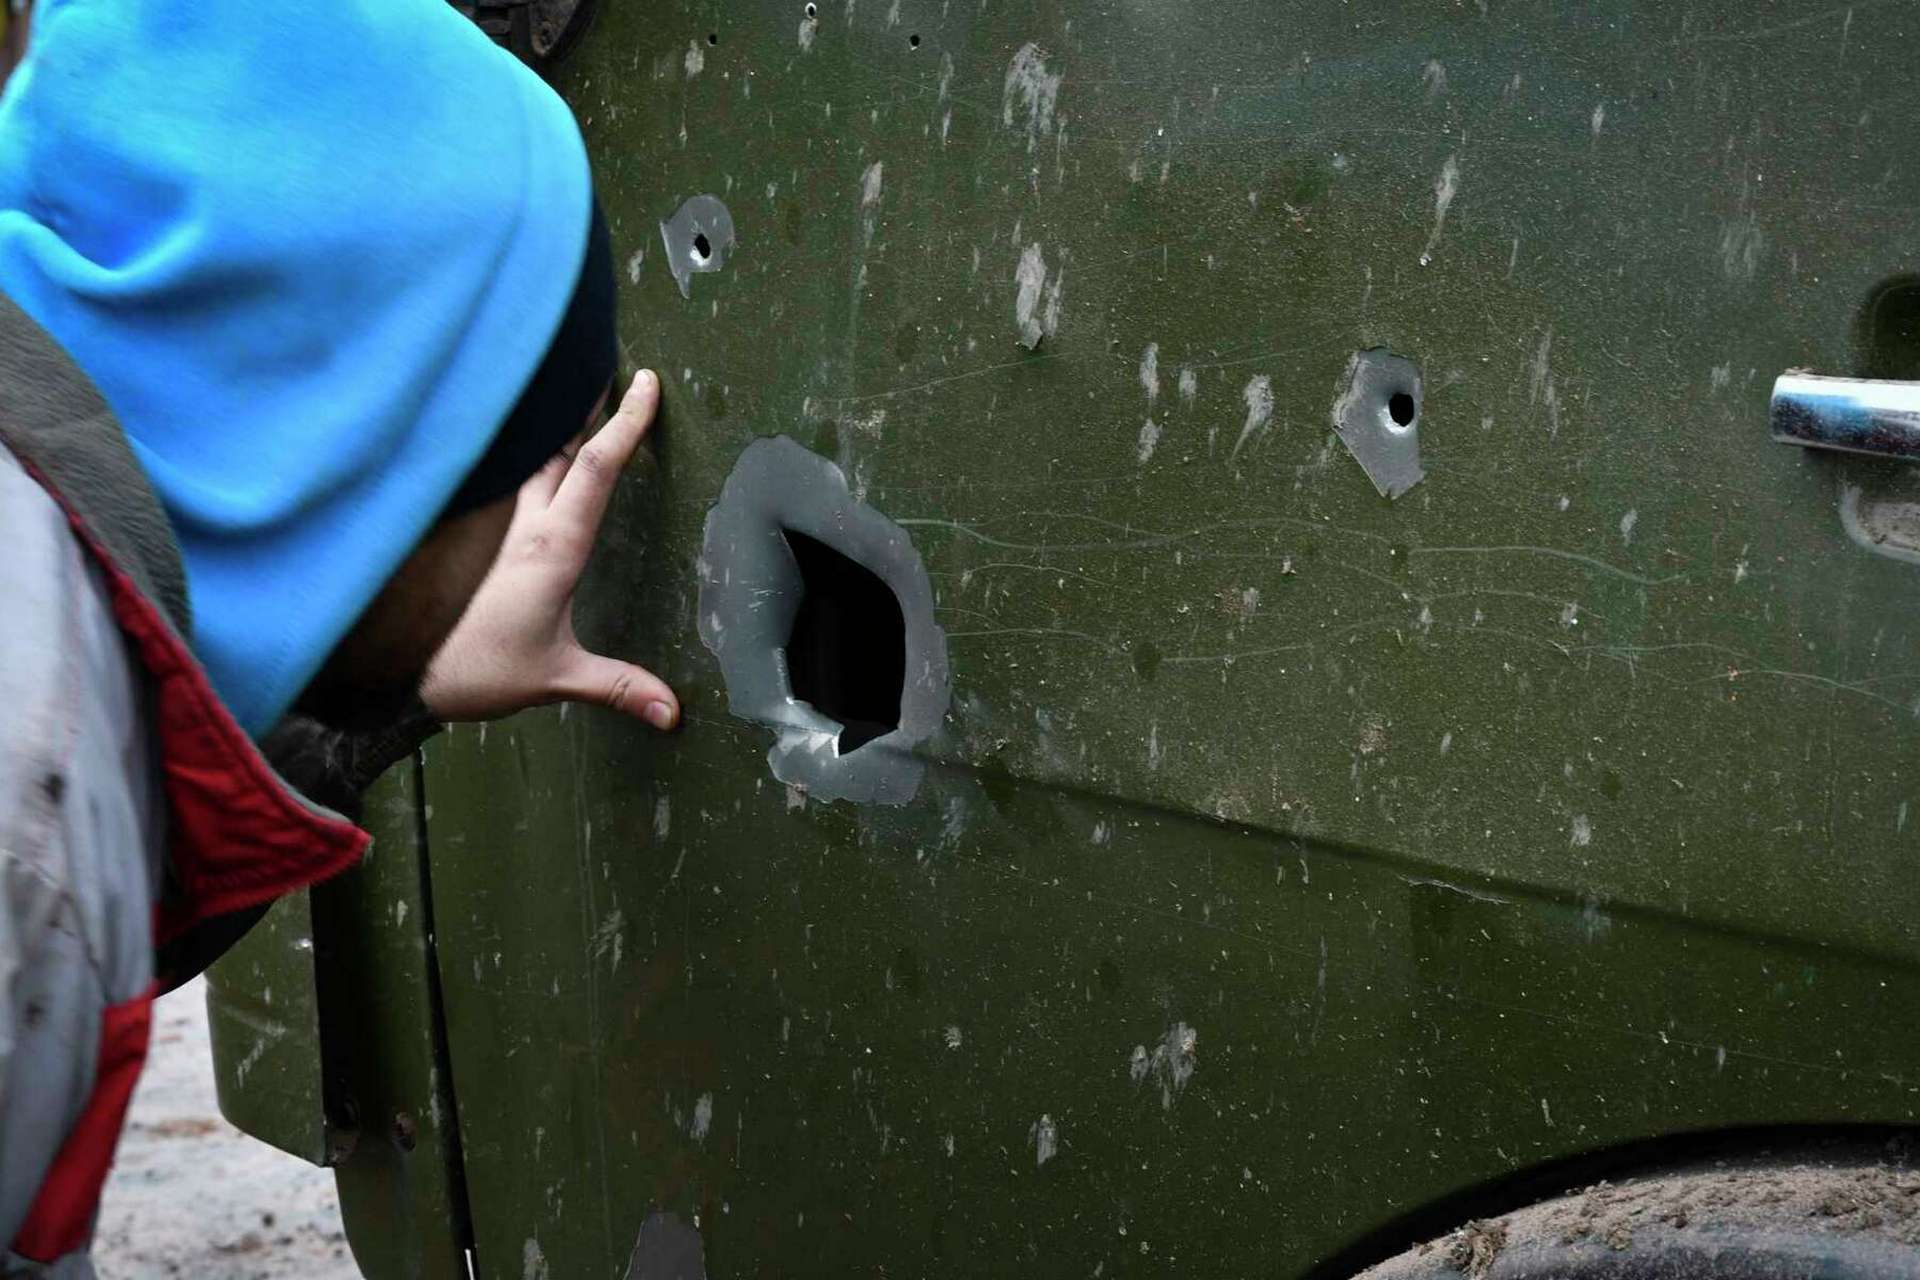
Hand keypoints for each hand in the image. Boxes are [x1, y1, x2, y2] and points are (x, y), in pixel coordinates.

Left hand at [420, 370, 679, 728]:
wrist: (394, 674)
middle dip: (588, 403)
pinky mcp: (472, 535)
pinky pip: (504, 478)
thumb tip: (672, 712)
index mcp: (552, 546)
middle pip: (560, 444)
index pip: (595, 468)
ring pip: (529, 456)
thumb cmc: (471, 670)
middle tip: (611, 365)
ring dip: (554, 424)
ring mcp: (493, 524)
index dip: (625, 423)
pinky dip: (523, 452)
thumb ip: (616, 686)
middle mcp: (522, 523)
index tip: (646, 383)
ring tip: (573, 393)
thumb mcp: (554, 678)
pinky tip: (523, 446)